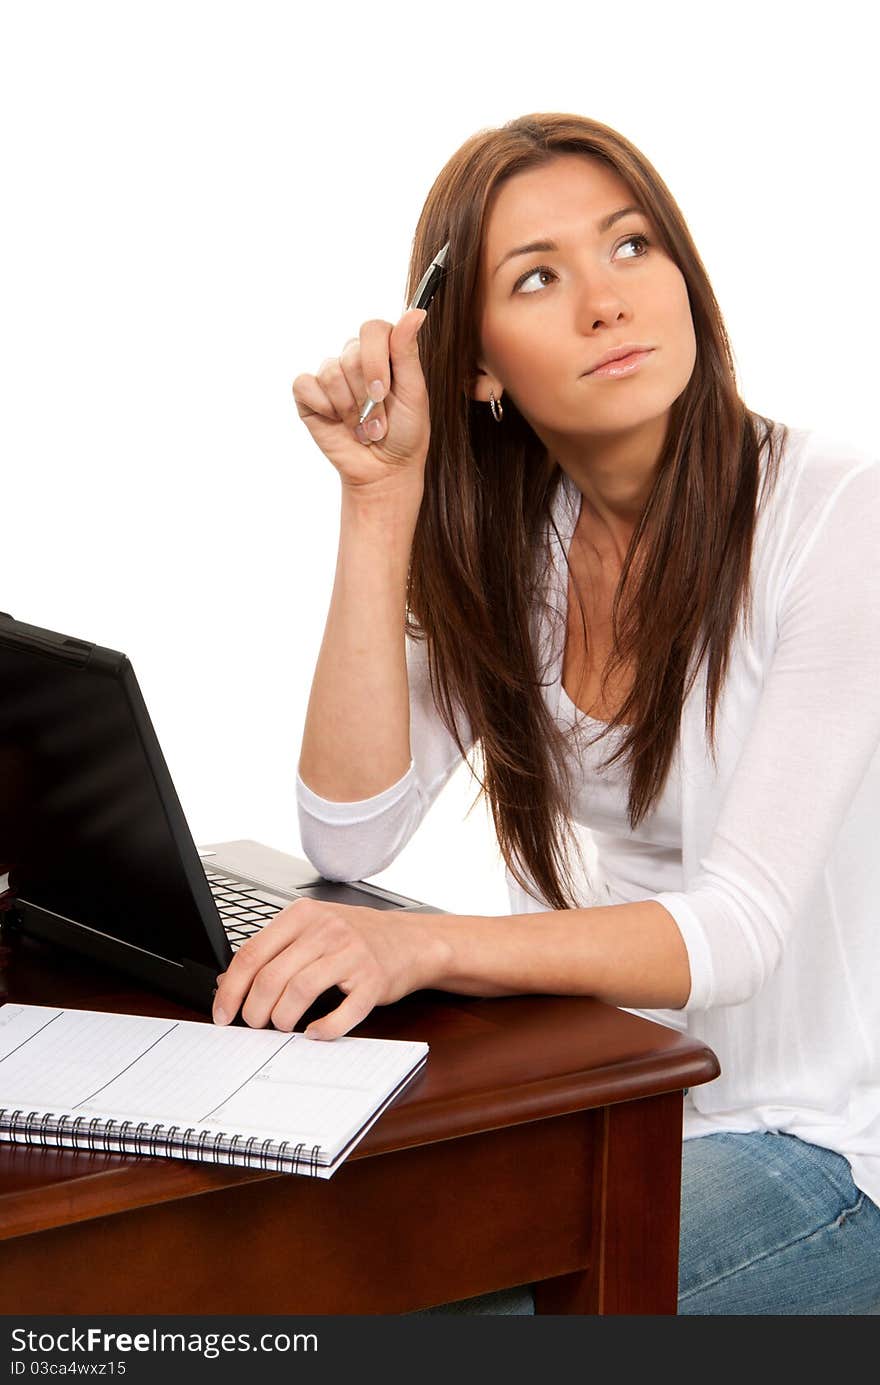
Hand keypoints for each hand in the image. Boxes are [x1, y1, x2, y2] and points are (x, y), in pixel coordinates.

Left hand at [211, 897, 448, 1038]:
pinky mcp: (374, 979)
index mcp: (303, 915)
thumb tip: (227, 983)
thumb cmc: (356, 938)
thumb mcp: (311, 933)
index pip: (252, 954)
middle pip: (271, 976)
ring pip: (300, 991)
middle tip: (255, 1025)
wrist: (411, 940)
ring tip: (282, 1026)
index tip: (224, 1013)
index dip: (231, 989)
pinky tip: (314, 1033)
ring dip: (282, 1019)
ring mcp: (352, 952)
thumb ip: (272, 952)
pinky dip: (324, 1029)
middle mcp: (326, 929)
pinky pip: (343, 1011)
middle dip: (254, 1010)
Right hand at [292, 308, 429, 493]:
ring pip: (331, 371)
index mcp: (383, 352)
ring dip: (349, 408)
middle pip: (351, 352)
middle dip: (366, 395)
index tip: (383, 392)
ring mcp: (331, 376)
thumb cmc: (405, 433)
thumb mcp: (414, 392)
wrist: (384, 470)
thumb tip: (416, 312)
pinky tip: (336, 421)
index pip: (373, 329)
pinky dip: (323, 407)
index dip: (375, 359)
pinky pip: (305, 385)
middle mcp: (355, 358)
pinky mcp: (309, 394)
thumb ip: (408, 352)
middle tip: (377, 422)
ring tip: (362, 428)